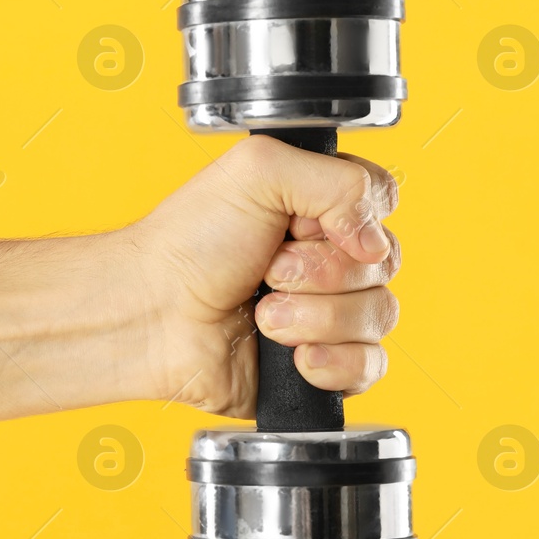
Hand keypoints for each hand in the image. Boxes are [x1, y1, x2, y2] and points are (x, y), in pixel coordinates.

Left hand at [122, 135, 399, 418]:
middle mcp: (329, 258)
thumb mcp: (258, 171)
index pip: (381, 203)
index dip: (351, 219)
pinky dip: (332, 363)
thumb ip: (339, 180)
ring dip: (316, 317)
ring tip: (264, 315)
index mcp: (319, 206)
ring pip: (380, 316)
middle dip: (322, 271)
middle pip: (386, 263)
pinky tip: (292, 357)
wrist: (153, 315)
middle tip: (267, 271)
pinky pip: (370, 367)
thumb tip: (377, 239)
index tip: (298, 226)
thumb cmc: (189, 242)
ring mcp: (328, 313)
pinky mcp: (323, 366)